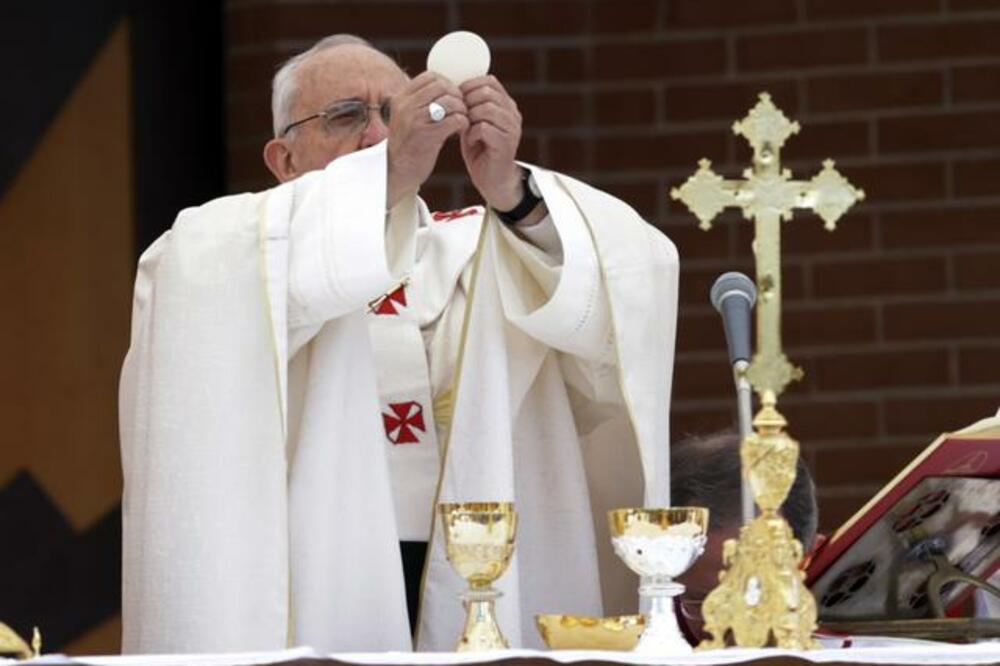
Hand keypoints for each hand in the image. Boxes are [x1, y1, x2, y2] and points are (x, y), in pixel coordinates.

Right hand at [386, 72, 467, 206]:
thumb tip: (446, 85)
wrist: (396, 172)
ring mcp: (415, 121)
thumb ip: (420, 101)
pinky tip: (461, 130)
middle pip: (442, 86)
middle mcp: (406, 106)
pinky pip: (454, 120)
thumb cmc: (407, 144)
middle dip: (457, 95)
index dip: (447, 83)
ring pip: (450, 101)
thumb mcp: (407, 117)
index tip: (453, 95)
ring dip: (462, 109)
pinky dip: (463, 123)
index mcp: (401, 98)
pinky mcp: (427, 136)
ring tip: (462, 119)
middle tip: (462, 108)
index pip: (430, 77)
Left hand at [459, 75, 523, 210]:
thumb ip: (470, 105)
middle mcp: (513, 114)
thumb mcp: (474, 122)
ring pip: (486, 109)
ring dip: (469, 118)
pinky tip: (469, 142)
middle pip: (487, 92)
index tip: (458, 100)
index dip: (469, 87)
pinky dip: (471, 134)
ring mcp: (512, 129)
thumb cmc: (480, 150)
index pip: (490, 81)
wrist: (493, 180)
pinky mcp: (506, 144)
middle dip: (467, 102)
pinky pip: (483, 128)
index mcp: (507, 105)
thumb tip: (454, 87)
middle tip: (460, 116)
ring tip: (465, 129)